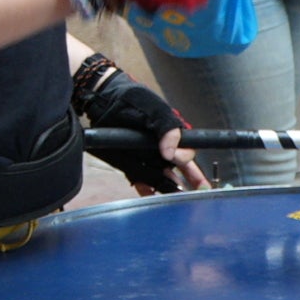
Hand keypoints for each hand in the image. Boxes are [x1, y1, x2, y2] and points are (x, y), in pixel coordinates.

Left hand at [76, 57, 207, 192]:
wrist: (104, 100)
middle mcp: (163, 150)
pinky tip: (149, 195)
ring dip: (170, 190)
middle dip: (191, 184)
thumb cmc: (133, 100)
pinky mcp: (131, 166)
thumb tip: (171, 152)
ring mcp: (148, 160)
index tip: (174, 158)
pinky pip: (142, 182)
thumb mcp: (154, 109)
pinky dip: (146, 190)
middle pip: (182, 172)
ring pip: (164, 179)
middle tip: (195, 194)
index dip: (186, 160)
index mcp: (173, 136)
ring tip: (173, 199)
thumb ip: (167, 127)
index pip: (187, 154)